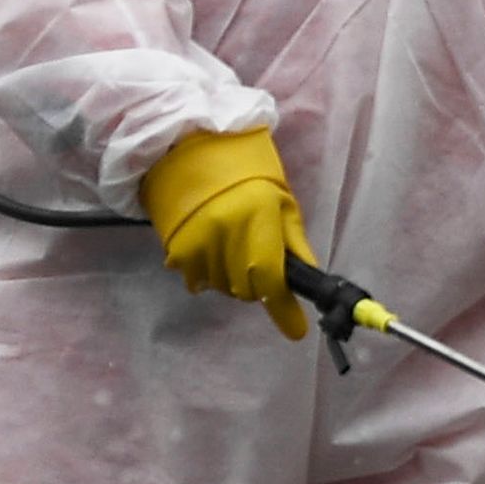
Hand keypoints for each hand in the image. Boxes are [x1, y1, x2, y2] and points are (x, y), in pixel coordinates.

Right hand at [141, 128, 317, 339]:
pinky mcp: (176, 250)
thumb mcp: (282, 204)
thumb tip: (308, 280)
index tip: (296, 331)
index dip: (283, 309)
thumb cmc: (247, 176)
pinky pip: (197, 282)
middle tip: (256, 261)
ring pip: (222, 289)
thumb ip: (295, 245)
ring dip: (231, 279)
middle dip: (257, 285)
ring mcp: (197, 243)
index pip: (271, 278)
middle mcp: (226, 233)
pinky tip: (209, 250)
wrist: (191, 153)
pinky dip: (206, 275)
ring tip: (230, 247)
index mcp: (258, 218)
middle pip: (246, 290)